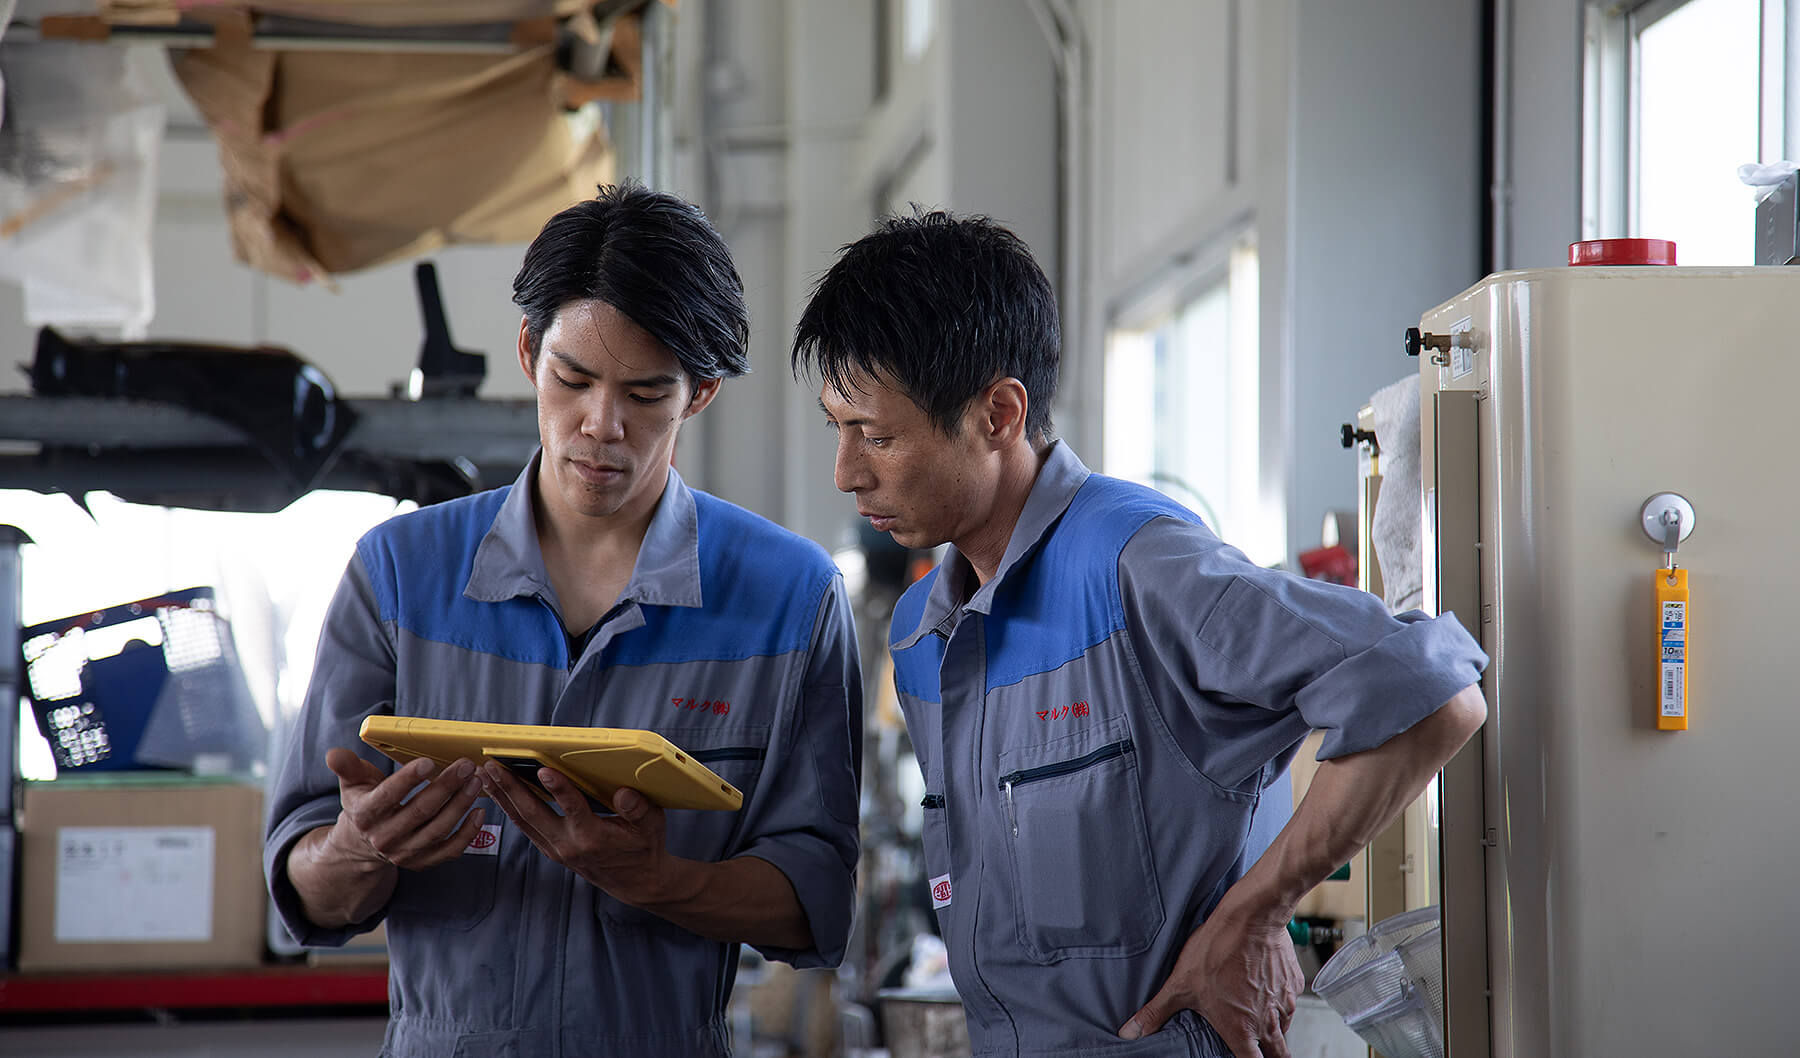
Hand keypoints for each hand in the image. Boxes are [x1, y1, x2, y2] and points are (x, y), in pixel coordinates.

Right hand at [325, 747, 486, 871]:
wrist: (363, 844)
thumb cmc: (364, 804)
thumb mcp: (352, 784)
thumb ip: (346, 767)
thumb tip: (334, 754)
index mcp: (365, 815)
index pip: (387, 796)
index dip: (408, 779)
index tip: (428, 761)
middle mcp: (384, 837)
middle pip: (420, 811)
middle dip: (446, 786)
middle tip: (466, 765)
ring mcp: (405, 852)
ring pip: (438, 829)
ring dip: (461, 805)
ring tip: (476, 781)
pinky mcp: (422, 862)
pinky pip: (449, 850)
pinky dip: (468, 833)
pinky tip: (480, 811)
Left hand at [478, 760, 673, 906]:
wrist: (635, 882)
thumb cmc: (644, 847)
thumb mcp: (652, 826)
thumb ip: (639, 809)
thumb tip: (624, 793)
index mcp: (594, 837)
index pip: (573, 809)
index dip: (559, 789)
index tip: (543, 769)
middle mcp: (569, 845)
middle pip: (533, 814)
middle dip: (511, 788)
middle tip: (493, 764)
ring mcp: (556, 849)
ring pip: (522, 821)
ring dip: (502, 796)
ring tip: (485, 773)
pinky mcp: (550, 849)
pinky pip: (525, 827)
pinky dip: (508, 808)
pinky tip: (497, 792)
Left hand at [1118, 910, 1302, 1057]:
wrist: (1250, 917)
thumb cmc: (1217, 950)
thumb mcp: (1180, 984)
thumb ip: (1156, 1012)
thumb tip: (1129, 1032)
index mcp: (1241, 1029)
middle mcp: (1267, 1021)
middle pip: (1279, 1054)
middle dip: (1271, 1055)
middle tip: (1261, 1050)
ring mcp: (1283, 1002)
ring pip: (1285, 1028)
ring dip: (1275, 1029)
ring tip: (1259, 1020)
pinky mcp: (1293, 982)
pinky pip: (1290, 1002)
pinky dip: (1281, 1003)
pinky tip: (1266, 991)